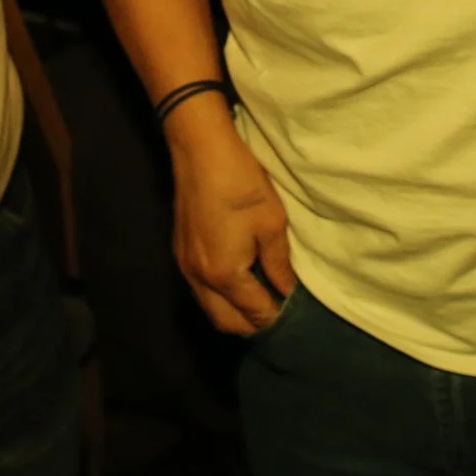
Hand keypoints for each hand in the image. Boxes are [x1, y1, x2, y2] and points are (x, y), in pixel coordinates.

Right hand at [167, 104, 295, 334]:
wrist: (200, 150)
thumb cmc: (241, 183)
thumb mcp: (272, 222)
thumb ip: (279, 264)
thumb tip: (287, 293)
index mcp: (223, 274)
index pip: (254, 313)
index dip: (277, 317)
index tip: (297, 316)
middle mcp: (199, 279)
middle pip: (227, 322)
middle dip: (253, 324)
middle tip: (279, 312)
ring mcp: (185, 267)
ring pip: (211, 309)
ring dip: (235, 312)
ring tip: (262, 299)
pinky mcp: (179, 253)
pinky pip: (201, 291)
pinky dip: (221, 297)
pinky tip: (239, 281)